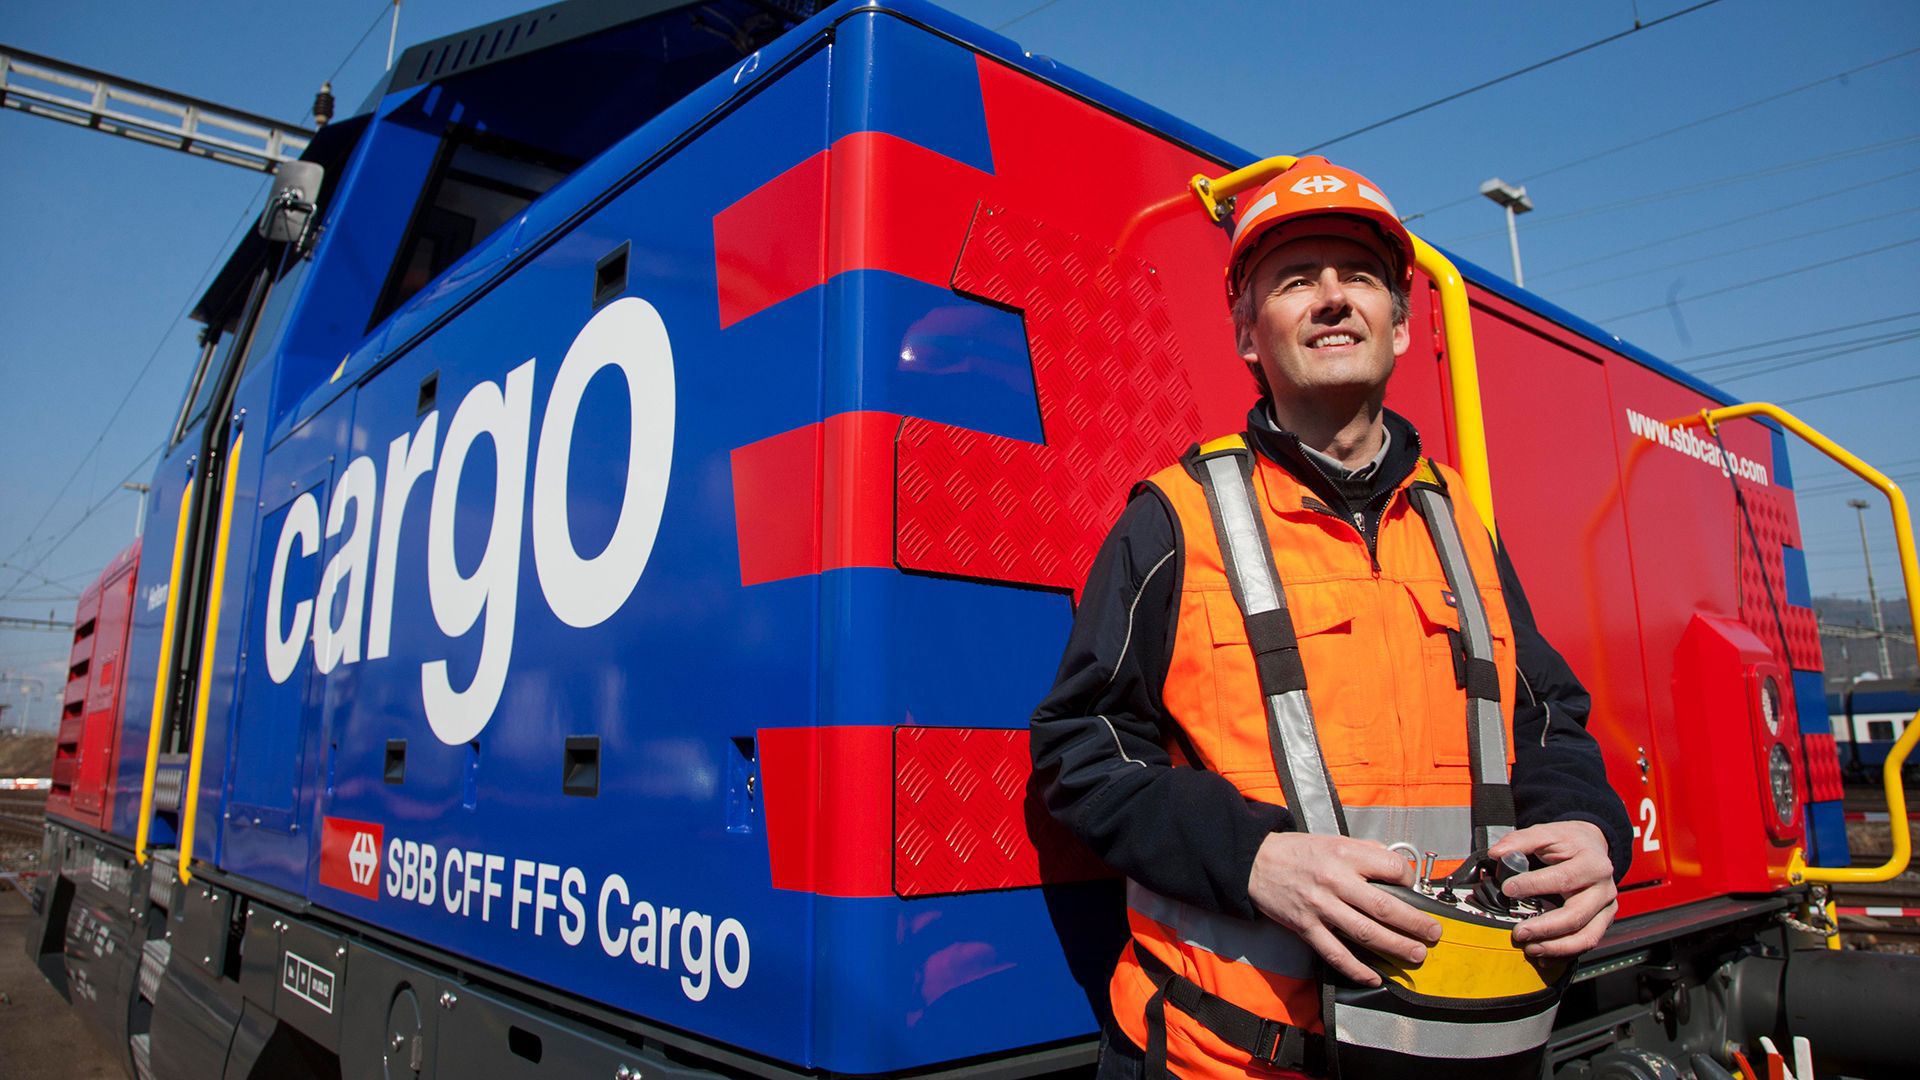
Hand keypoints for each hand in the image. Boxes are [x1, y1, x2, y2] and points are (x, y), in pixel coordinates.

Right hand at [1247, 833, 1440, 986]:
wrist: (1255, 862)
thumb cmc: (1298, 852)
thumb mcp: (1334, 841)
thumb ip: (1365, 852)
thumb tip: (1397, 867)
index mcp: (1345, 856)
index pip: (1391, 868)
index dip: (1410, 879)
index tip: (1416, 890)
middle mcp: (1335, 881)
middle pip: (1385, 907)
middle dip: (1415, 923)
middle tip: (1433, 934)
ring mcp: (1321, 907)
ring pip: (1366, 933)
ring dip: (1395, 947)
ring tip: (1415, 954)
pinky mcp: (1306, 928)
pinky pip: (1336, 954)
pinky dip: (1357, 969)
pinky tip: (1374, 977)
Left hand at [1491, 820, 1616, 959]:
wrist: (1594, 846)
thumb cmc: (1570, 842)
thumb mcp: (1547, 832)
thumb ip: (1521, 841)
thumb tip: (1496, 853)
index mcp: (1593, 864)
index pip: (1563, 878)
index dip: (1534, 885)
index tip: (1507, 889)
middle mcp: (1604, 889)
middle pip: (1576, 915)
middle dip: (1545, 927)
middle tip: (1519, 932)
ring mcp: (1606, 908)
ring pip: (1586, 936)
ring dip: (1556, 947)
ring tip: (1530, 948)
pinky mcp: (1603, 921)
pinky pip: (1587, 942)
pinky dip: (1564, 953)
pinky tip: (1543, 956)